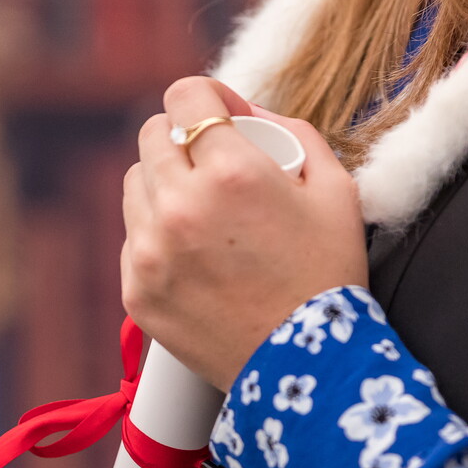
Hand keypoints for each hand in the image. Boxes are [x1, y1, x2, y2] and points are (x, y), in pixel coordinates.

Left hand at [123, 77, 367, 388]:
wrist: (310, 371)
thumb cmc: (329, 278)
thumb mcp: (335, 190)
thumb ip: (293, 133)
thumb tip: (250, 114)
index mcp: (230, 172)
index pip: (184, 96)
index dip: (208, 97)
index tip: (225, 116)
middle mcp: (179, 207)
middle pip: (150, 136)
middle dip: (183, 139)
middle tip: (215, 166)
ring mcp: (149, 252)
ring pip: (135, 185)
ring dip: (165, 185)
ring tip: (204, 213)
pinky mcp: (137, 292)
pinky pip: (132, 239)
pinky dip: (158, 237)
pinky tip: (196, 256)